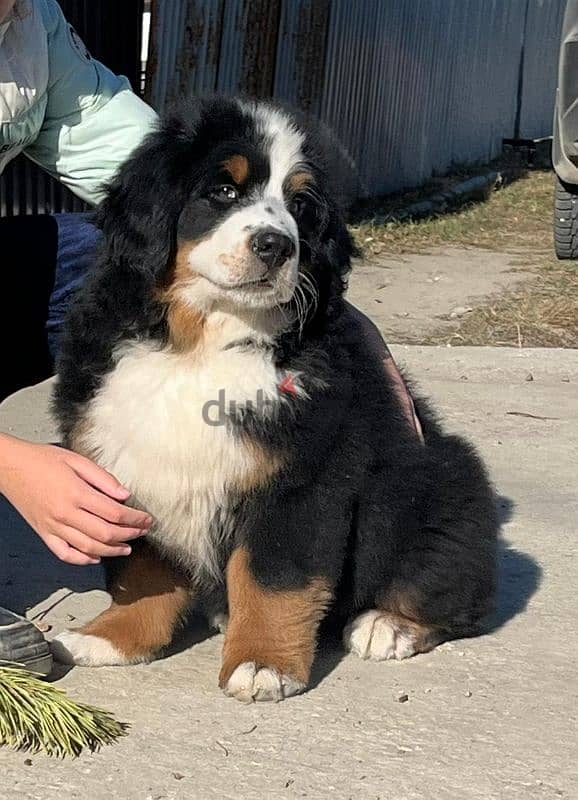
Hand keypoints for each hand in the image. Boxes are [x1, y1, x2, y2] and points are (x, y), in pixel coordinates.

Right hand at [0, 436, 151, 564]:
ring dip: (112, 551)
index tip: (146, 519)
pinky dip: (82, 559)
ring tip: (126, 548)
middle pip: (105, 533)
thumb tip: (125, 494)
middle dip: (129, 535)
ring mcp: (53, 527)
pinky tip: (96, 557)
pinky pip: (65, 554)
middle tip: (142, 532)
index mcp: (76, 493)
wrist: (9, 467)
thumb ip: (103, 478)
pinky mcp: (44, 533)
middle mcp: (65, 514)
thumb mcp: (76, 460)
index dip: (135, 519)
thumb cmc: (41, 460)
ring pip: (89, 547)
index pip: (114, 513)